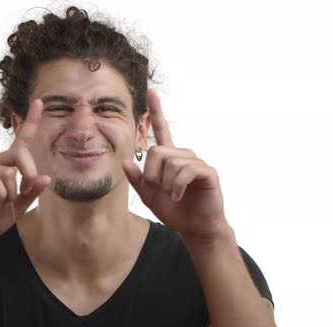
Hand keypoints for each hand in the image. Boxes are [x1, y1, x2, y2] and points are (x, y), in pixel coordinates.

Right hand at [0, 99, 50, 253]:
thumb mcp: (19, 206)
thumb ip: (32, 192)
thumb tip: (47, 178)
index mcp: (5, 165)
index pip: (21, 140)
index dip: (30, 121)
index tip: (39, 102)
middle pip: (20, 154)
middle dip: (29, 174)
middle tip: (26, 191)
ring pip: (8, 171)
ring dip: (11, 193)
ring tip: (1, 203)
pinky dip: (0, 195)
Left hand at [122, 90, 229, 240]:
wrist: (196, 228)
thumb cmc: (175, 211)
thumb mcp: (149, 197)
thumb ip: (137, 180)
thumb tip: (124, 161)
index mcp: (170, 159)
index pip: (162, 130)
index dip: (157, 111)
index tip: (151, 92)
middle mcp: (183, 156)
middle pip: (156, 151)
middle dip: (151, 175)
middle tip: (159, 190)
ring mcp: (196, 163)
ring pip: (169, 162)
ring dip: (164, 184)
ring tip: (171, 195)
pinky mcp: (207, 172)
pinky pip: (185, 171)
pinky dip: (176, 186)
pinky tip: (178, 195)